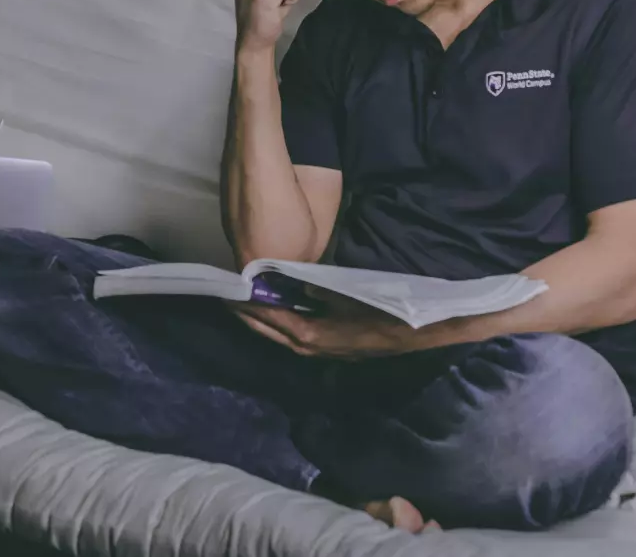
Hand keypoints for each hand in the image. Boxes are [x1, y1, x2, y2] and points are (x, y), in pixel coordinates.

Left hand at [230, 294, 411, 358]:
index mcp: (308, 334)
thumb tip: (296, 284)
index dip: (248, 304)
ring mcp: (318, 351)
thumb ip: (317, 288)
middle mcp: (307, 347)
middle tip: (229, 298)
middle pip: (269, 331)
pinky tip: (279, 314)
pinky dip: (280, 325)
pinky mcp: (328, 349)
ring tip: (247, 305)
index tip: (230, 291)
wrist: (407, 334)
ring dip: (263, 322)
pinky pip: (294, 337)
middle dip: (248, 316)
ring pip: (280, 336)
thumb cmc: (377, 312)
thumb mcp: (344, 293)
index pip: (269, 317)